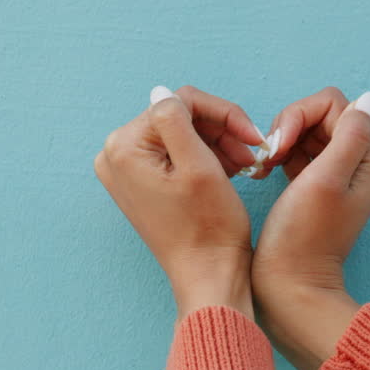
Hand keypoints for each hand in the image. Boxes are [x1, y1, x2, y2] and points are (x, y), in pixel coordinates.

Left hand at [94, 86, 266, 321]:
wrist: (210, 276)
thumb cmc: (209, 229)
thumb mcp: (199, 165)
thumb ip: (176, 119)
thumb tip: (164, 93)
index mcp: (123, 148)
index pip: (179, 102)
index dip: (222, 114)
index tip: (253, 135)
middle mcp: (116, 157)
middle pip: (179, 117)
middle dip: (220, 130)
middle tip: (253, 152)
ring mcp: (127, 172)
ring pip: (181, 135)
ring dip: (217, 143)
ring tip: (247, 164)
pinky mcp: (142, 185)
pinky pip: (176, 154)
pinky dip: (206, 157)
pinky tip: (232, 169)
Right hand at [250, 88, 369, 369]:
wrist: (288, 285)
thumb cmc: (303, 237)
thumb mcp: (326, 179)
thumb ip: (350, 134)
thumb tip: (369, 98)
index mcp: (368, 159)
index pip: (335, 105)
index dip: (300, 116)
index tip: (278, 145)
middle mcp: (356, 163)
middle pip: (320, 115)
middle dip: (289, 127)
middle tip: (269, 155)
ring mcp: (334, 174)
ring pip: (305, 131)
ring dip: (281, 140)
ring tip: (264, 166)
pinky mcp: (312, 185)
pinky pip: (296, 151)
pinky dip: (278, 155)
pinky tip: (263, 172)